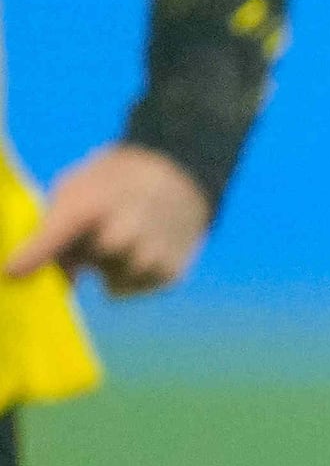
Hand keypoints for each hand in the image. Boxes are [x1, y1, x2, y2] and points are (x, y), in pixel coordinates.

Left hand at [6, 144, 210, 293]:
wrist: (176, 176)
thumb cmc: (110, 189)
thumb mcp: (77, 194)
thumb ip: (59, 234)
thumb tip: (61, 281)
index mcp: (95, 201)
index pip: (58, 231)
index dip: (34, 253)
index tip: (11, 272)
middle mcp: (127, 228)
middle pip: (96, 260)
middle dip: (91, 256)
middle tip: (93, 240)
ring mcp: (153, 252)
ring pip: (114, 282)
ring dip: (112, 269)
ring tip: (124, 242)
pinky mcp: (172, 273)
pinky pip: (133, 289)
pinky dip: (131, 277)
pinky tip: (142, 251)